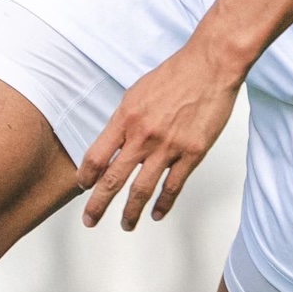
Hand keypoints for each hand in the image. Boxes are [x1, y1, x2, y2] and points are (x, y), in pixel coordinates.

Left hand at [77, 39, 243, 229]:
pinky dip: (164, 203)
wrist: (209, 67)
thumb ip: (123, 121)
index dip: (86, 176)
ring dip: (131, 212)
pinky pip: (173, 186)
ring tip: (126, 224)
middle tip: (89, 220)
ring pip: (142, 189)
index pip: (96, 156)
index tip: (83, 186)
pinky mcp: (192, 153)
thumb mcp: (135, 93)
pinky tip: (156, 213)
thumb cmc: (174, 76)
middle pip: (113, 179)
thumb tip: (112, 143)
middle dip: (98, 204)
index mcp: (125, 119)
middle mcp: (143, 136)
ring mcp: (168, 147)